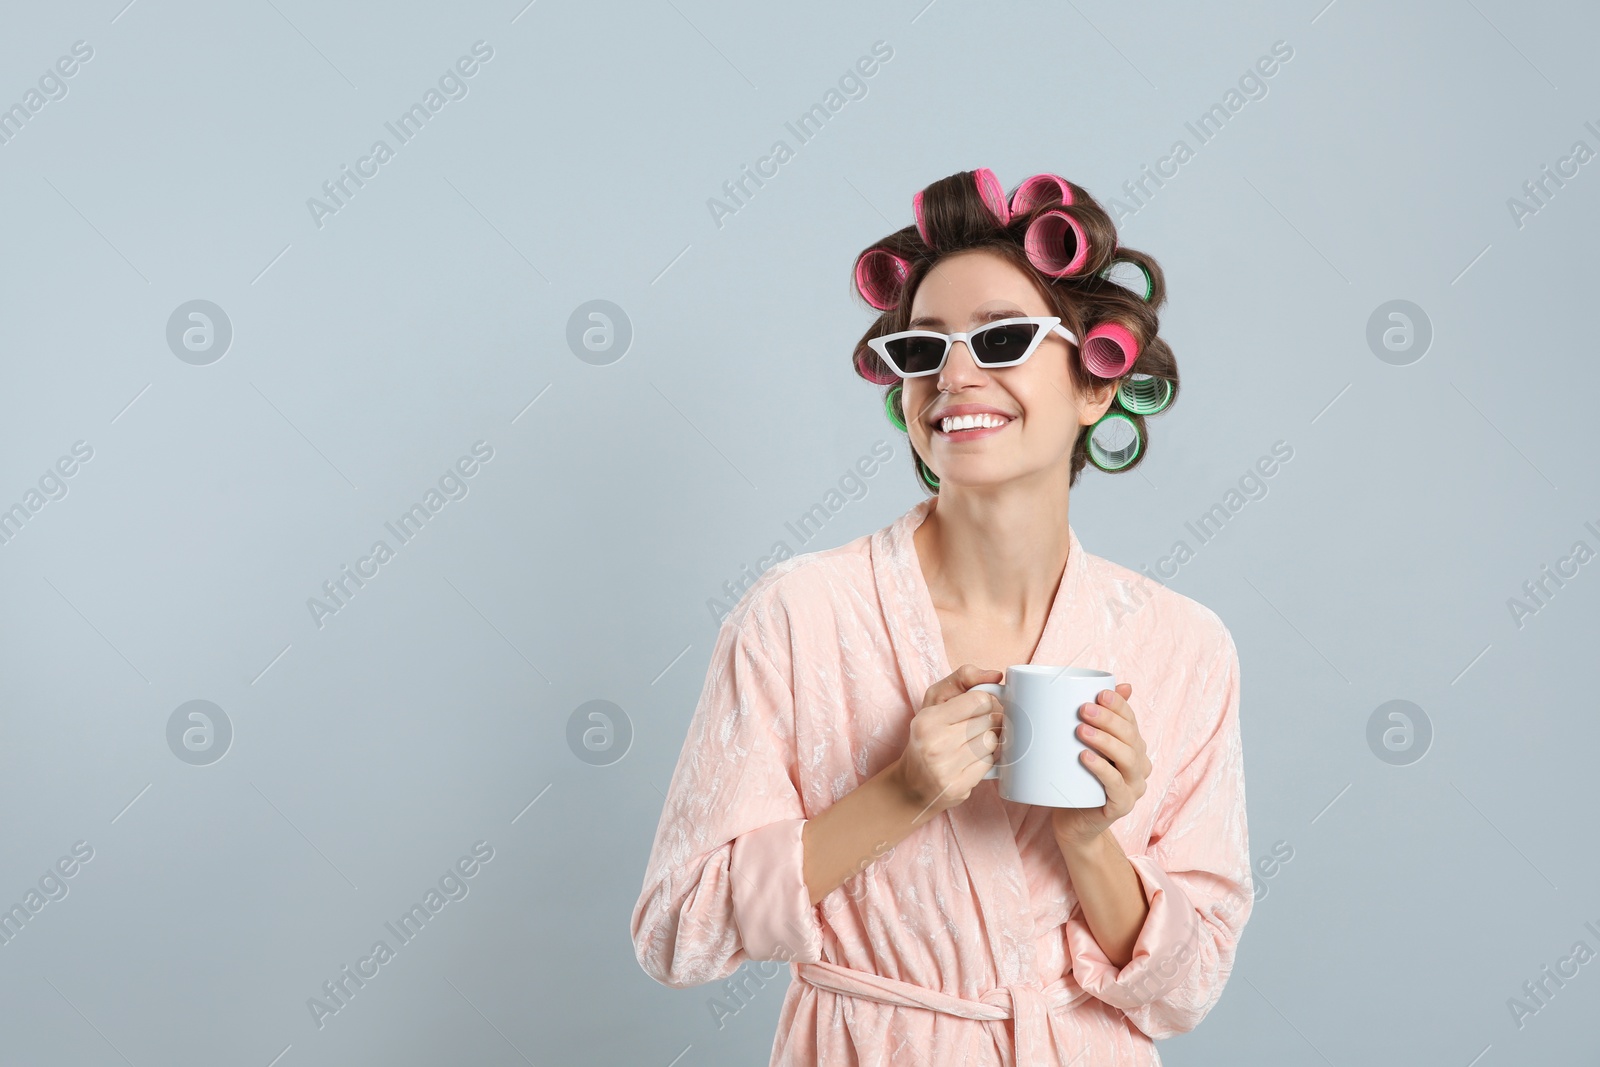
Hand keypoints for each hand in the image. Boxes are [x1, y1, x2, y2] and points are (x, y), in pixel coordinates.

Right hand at [892, 664, 1004, 818]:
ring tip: (971, 744)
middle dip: (987, 721)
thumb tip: (996, 676)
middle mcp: (936, 744)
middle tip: (973, 727)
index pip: (979, 700)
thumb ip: (963, 678)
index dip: (983, 702)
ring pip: (992, 742)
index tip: (976, 708)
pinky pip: (990, 764)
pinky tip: (970, 760)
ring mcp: (947, 768)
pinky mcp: (959, 787)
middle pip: (989, 721)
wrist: (912, 783)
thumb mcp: (935, 701)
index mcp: (928, 720)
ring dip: (987, 741)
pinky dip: (985, 760)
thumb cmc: (927, 735)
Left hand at [1051, 683, 1150, 849]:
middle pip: (1130, 737)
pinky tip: (1085, 757)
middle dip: (1108, 720)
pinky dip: (1102, 769)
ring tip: (1080, 730)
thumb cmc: (1076, 780)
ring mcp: (1134, 787)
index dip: (1119, 705)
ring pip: (1128, 759)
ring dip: (1105, 741)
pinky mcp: (1122, 806)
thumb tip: (1105, 688)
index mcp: (1133, 748)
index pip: (1131, 720)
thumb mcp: (1082, 747)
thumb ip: (1092, 721)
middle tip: (1083, 709)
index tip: (1099, 693)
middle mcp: (1139, 766)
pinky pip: (1116, 785)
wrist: (1073, 823)